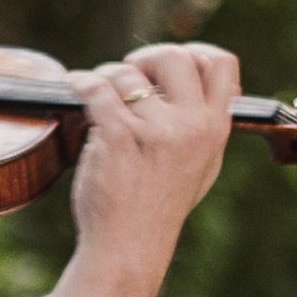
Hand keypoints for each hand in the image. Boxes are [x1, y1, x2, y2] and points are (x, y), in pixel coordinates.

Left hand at [66, 41, 237, 268]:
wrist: (130, 245)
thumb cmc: (159, 206)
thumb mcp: (202, 165)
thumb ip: (205, 124)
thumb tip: (200, 79)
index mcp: (214, 128)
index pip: (221, 64)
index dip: (193, 51)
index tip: (167, 62)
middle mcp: (190, 126)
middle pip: (174, 57)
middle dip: (144, 57)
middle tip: (128, 73)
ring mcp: (155, 131)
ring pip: (127, 74)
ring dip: (106, 76)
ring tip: (97, 91)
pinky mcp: (119, 138)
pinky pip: (97, 90)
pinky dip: (82, 81)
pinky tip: (75, 84)